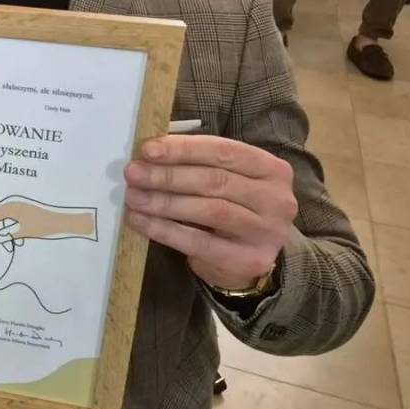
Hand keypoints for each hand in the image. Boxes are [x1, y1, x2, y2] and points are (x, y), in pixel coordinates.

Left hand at [123, 135, 296, 290]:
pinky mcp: (249, 259)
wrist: (250, 258)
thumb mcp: (225, 180)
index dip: (183, 149)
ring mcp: (266, 231)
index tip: (147, 150)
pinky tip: (141, 221)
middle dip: (168, 176)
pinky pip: (200, 242)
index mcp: (271, 168)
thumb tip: (149, 154)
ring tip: (133, 197)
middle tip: (133, 173)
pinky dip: (165, 230)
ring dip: (165, 202)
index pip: (223, 151)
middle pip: (214, 180)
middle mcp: (276, 198)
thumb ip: (197, 164)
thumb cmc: (232, 208)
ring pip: (209, 210)